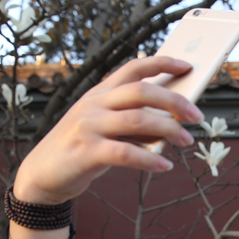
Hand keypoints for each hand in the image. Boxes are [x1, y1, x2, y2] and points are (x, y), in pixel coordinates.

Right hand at [13, 56, 203, 204]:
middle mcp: (94, 104)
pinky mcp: (86, 152)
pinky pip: (126, 153)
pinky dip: (150, 159)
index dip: (161, 63)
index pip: (132, 68)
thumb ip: (131, 122)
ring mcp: (89, 126)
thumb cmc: (81, 149)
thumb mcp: (104, 127)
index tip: (187, 66)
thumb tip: (172, 123)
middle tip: (196, 116)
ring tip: (187, 141)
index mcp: (99, 93)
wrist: (42, 175)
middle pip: (141, 92)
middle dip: (174, 101)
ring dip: (169, 130)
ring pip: (138, 120)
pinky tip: (164, 166)